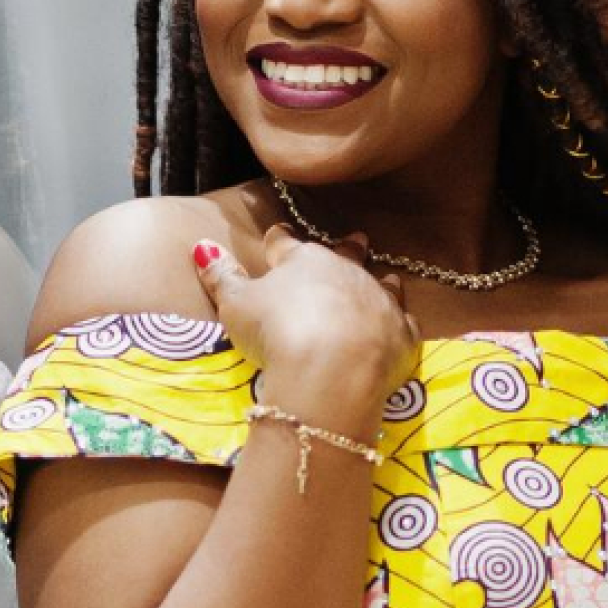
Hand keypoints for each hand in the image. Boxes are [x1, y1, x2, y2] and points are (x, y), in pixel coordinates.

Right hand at [192, 222, 419, 418]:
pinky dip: (400, 325)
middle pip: (345, 254)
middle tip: (356, 238)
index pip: (287, 244)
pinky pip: (404, 324)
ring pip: (383, 283)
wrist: (329, 370)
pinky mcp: (401, 335)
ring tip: (386, 276)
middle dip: (347, 246)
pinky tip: (400, 326)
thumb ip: (221, 276)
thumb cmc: (277, 332)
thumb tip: (203, 246)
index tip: (277, 236)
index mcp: (303, 261)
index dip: (280, 240)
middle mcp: (346, 272)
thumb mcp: (236, 305)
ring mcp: (378, 302)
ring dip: (381, 280)